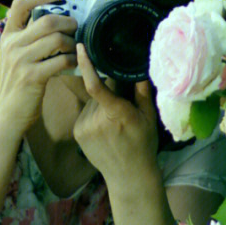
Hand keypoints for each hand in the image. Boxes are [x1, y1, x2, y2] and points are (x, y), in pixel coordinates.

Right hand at [0, 0, 78, 135]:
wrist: (6, 114)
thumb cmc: (15, 82)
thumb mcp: (13, 54)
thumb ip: (27, 36)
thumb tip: (53, 16)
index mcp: (7, 35)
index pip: (20, 3)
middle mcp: (12, 45)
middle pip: (46, 20)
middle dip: (67, 21)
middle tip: (75, 27)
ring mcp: (21, 60)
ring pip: (56, 39)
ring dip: (71, 42)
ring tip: (74, 47)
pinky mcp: (32, 77)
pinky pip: (60, 60)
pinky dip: (71, 60)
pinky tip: (73, 62)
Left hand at [72, 45, 159, 185]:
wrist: (128, 177)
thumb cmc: (143, 145)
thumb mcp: (149, 117)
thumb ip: (142, 90)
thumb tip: (140, 63)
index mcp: (116, 114)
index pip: (96, 86)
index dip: (86, 65)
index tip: (80, 47)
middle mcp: (96, 120)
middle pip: (99, 90)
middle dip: (110, 90)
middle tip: (123, 103)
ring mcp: (83, 127)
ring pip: (91, 101)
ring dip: (100, 103)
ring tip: (114, 120)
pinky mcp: (76, 132)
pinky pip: (85, 111)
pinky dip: (93, 113)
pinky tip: (104, 127)